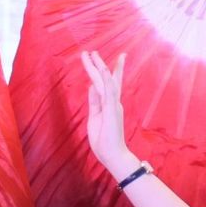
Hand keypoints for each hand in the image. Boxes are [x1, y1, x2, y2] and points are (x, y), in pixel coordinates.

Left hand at [81, 52, 133, 175]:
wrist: (113, 155)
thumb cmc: (104, 140)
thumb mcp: (95, 117)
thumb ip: (94, 101)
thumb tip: (92, 86)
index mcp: (109, 104)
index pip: (107, 84)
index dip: (104, 71)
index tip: (99, 60)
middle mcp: (113, 101)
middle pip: (107, 78)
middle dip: (99, 64)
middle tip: (93, 51)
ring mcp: (113, 104)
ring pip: (106, 80)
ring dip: (99, 66)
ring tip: (92, 54)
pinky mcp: (112, 108)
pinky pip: (108, 90)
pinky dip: (106, 78)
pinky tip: (102, 68)